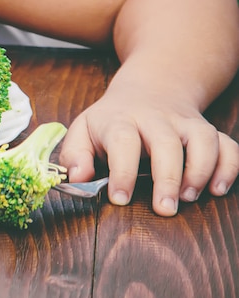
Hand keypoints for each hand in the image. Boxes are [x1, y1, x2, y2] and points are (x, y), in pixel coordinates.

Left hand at [58, 88, 238, 215]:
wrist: (150, 88)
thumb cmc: (111, 120)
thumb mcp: (83, 130)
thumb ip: (74, 155)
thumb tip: (78, 178)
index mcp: (120, 120)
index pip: (123, 141)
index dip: (122, 171)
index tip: (120, 199)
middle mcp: (156, 119)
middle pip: (167, 143)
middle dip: (167, 177)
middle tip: (164, 209)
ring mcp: (185, 123)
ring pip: (202, 139)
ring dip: (201, 170)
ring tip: (190, 197)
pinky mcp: (207, 130)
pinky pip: (227, 144)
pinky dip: (229, 166)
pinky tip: (217, 189)